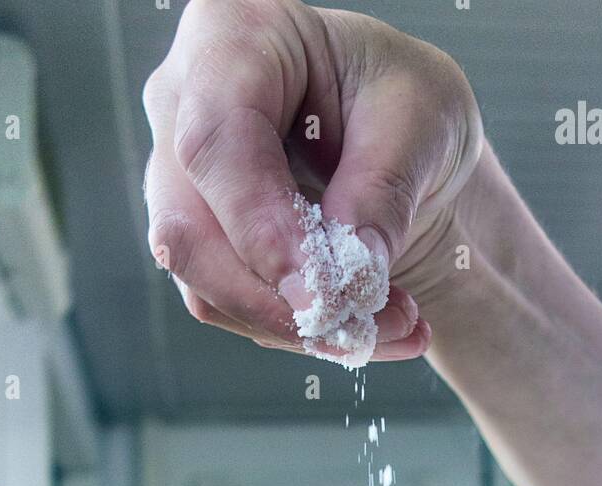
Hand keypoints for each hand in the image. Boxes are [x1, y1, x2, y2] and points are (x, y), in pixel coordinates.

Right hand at [142, 0, 481, 359]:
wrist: (399, 143)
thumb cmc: (403, 99)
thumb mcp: (421, 118)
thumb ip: (382, 188)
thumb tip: (347, 277)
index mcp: (231, 37)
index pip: (215, 142)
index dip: (261, 228)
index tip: (320, 294)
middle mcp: (181, 107)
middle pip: (188, 230)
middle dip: (277, 300)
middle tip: (362, 328)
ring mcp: (179, 183)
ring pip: (204, 285)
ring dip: (299, 326)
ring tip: (392, 325)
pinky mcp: (199, 245)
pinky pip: (230, 309)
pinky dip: (300, 331)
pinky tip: (366, 328)